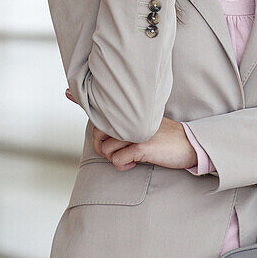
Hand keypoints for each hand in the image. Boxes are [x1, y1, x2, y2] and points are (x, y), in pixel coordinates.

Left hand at [65, 89, 198, 170]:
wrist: (189, 144)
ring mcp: (134, 130)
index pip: (101, 106)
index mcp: (129, 111)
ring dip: (115, 158)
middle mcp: (129, 118)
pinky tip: (134, 163)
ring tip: (129, 157)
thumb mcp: (144, 123)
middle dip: (102, 147)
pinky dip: (123, 165)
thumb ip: (126, 121)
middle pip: (97, 133)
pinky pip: (118, 160)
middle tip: (119, 152)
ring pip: (106, 149)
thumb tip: (110, 124)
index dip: (81, 98)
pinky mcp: (141, 145)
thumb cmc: (165, 137)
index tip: (67, 92)